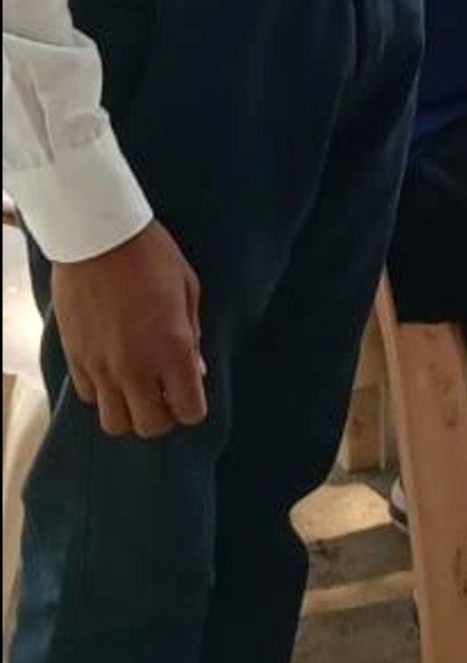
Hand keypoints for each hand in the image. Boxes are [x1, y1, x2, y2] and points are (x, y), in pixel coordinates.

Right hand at [53, 220, 207, 438]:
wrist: (97, 236)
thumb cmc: (150, 255)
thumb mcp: (187, 287)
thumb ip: (193, 334)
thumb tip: (196, 370)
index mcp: (172, 349)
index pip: (188, 411)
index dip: (192, 405)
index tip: (189, 390)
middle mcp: (136, 367)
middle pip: (151, 427)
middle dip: (163, 415)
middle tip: (164, 391)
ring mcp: (102, 367)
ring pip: (115, 423)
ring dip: (129, 410)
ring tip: (135, 386)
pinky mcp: (75, 359)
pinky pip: (90, 397)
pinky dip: (102, 391)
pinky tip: (111, 368)